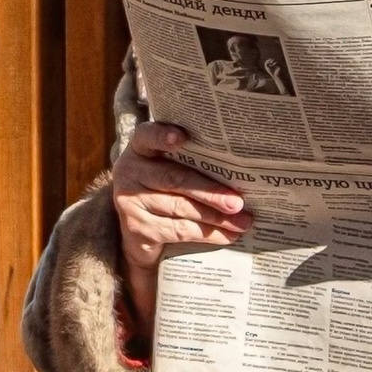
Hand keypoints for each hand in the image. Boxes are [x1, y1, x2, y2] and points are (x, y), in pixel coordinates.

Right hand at [112, 122, 250, 323]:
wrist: (136, 228)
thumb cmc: (163, 188)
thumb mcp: (168, 167)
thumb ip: (191, 161)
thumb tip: (240, 174)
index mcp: (140, 148)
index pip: (147, 136)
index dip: (163, 136)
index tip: (182, 138)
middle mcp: (129, 172)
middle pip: (173, 179)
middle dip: (209, 192)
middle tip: (238, 202)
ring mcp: (130, 202)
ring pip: (179, 208)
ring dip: (215, 217)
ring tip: (242, 222)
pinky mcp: (137, 229)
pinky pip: (178, 231)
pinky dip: (207, 234)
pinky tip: (227, 235)